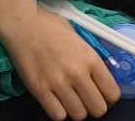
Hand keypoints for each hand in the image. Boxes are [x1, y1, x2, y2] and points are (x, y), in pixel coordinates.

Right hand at [0, 0, 119, 119]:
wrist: (22, 23)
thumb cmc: (49, 26)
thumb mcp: (78, 37)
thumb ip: (90, 58)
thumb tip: (99, 77)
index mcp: (90, 58)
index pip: (112, 93)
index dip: (108, 97)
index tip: (102, 94)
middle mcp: (77, 73)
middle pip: (98, 109)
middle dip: (93, 106)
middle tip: (85, 98)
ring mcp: (58, 83)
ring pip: (79, 115)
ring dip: (75, 109)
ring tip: (69, 98)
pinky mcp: (40, 90)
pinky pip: (58, 115)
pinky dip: (58, 111)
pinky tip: (55, 100)